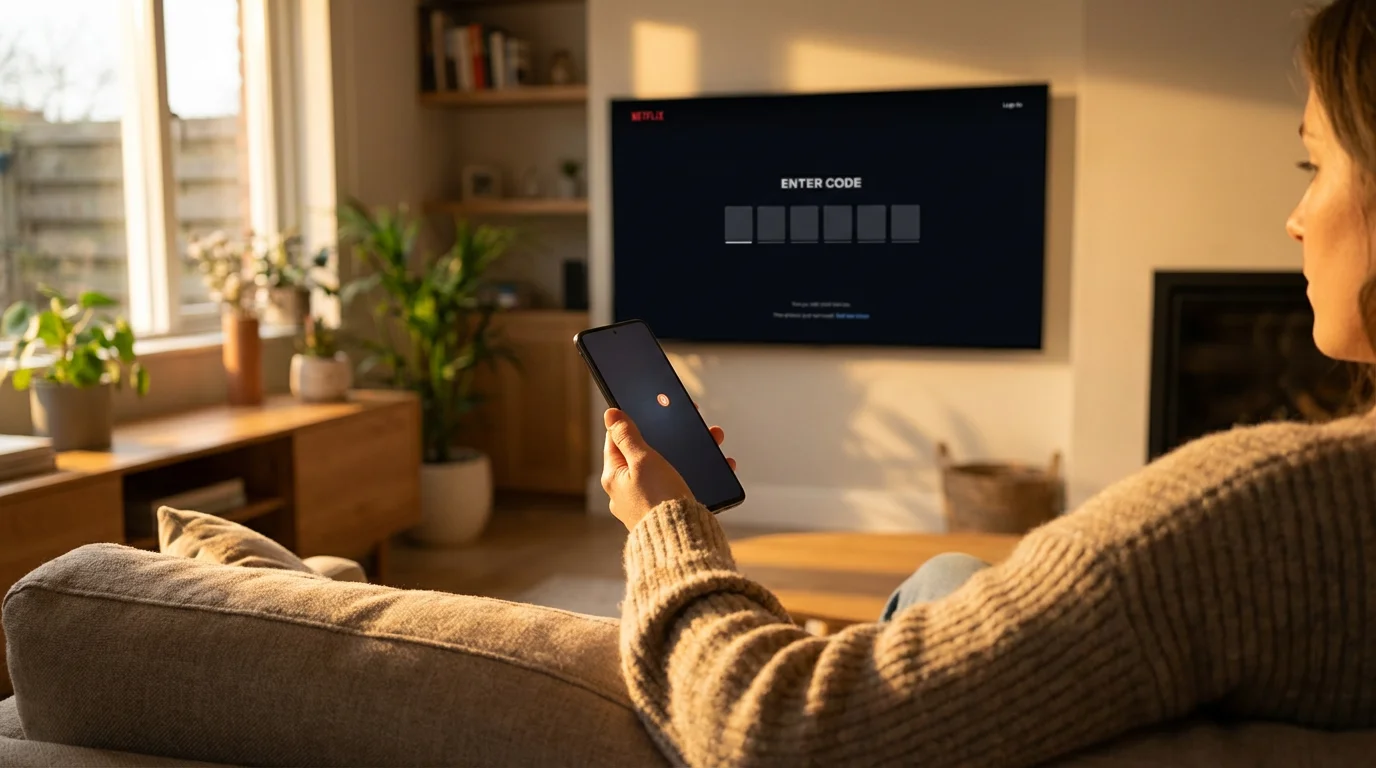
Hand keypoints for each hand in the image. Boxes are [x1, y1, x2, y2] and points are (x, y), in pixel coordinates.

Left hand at [601, 408, 736, 529]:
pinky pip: (683, 486)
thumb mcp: (642, 460)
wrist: (681, 543)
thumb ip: (627, 436)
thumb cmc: (658, 500)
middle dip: (670, 436)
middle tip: (692, 422)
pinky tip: (720, 467)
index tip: (650, 409)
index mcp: (614, 477)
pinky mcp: (669, 512)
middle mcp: (627, 491)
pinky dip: (700, 474)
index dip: (633, 422)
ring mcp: (648, 502)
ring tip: (714, 439)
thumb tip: (610, 414)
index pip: (616, 440)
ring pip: (669, 468)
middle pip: (647, 453)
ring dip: (691, 452)